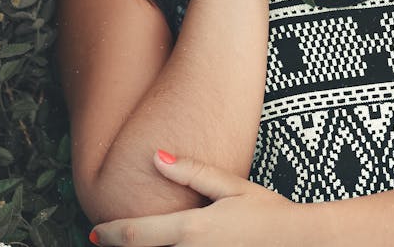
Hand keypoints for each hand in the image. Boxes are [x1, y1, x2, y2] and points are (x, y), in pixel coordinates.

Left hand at [90, 150, 299, 246]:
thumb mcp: (230, 185)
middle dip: (121, 246)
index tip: (94, 233)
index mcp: (191, 229)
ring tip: (133, 243)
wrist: (299, 242)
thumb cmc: (267, 211)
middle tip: (103, 240)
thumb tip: (156, 157)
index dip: (112, 233)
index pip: (138, 234)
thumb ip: (191, 172)